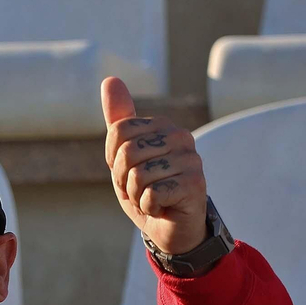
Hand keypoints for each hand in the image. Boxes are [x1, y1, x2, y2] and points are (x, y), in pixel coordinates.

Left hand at [102, 76, 209, 254]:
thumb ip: (119, 119)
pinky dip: (150, 206)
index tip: (128, 172)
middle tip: (140, 188)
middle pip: (126, 153)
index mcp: (162, 126)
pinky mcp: (195, 182)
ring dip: (137, 195)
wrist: (170, 226)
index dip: (113, 160)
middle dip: (123, 179)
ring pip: (138, 175)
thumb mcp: (123, 156)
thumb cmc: (147, 189)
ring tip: (152, 197)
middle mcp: (180, 136)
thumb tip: (110, 79)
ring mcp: (191, 159)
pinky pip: (152, 193)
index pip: (118, 133)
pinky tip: (163, 206)